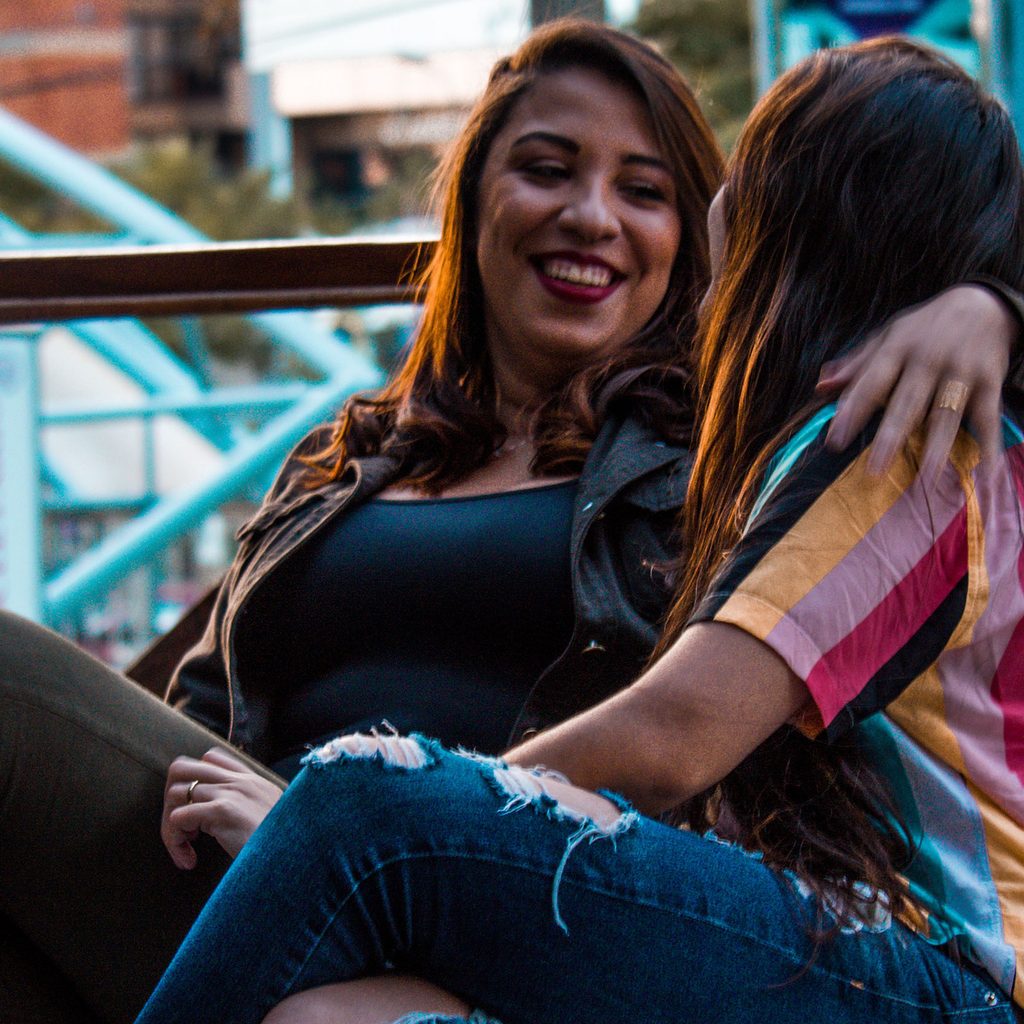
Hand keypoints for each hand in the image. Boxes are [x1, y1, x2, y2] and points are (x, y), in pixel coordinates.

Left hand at [162, 748, 283, 868]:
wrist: (295, 855)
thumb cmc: (282, 845)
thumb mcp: (274, 814)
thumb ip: (254, 806)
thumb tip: (233, 816)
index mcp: (252, 780)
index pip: (211, 758)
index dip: (195, 781)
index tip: (199, 811)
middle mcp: (239, 781)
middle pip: (182, 768)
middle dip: (172, 796)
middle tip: (181, 824)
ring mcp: (230, 793)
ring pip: (175, 793)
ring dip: (171, 824)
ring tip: (187, 845)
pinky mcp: (222, 812)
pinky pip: (177, 817)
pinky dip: (174, 840)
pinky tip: (190, 856)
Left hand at [818, 283, 1015, 478]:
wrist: (983, 304)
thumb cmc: (924, 328)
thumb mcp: (888, 337)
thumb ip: (855, 365)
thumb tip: (820, 387)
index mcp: (897, 349)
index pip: (870, 384)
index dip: (851, 413)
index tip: (835, 443)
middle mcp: (928, 360)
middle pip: (906, 404)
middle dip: (890, 437)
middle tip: (874, 470)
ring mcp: (961, 371)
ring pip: (945, 414)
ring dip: (936, 447)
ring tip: (925, 478)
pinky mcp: (989, 381)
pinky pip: (987, 417)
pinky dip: (990, 444)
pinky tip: (988, 472)